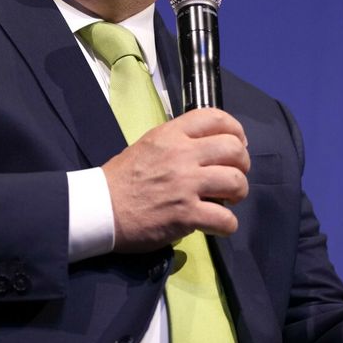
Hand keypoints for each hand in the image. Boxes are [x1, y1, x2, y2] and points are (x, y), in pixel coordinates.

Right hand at [100, 108, 249, 251]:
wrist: (99, 210)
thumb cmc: (122, 179)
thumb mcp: (149, 144)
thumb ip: (179, 141)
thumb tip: (210, 147)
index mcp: (171, 134)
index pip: (216, 118)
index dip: (236, 130)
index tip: (237, 143)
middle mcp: (182, 155)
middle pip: (234, 149)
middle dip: (242, 164)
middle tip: (233, 175)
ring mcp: (185, 185)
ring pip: (236, 182)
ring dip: (239, 193)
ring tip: (227, 200)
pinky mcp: (185, 215)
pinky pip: (225, 219)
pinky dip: (228, 224)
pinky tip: (218, 224)